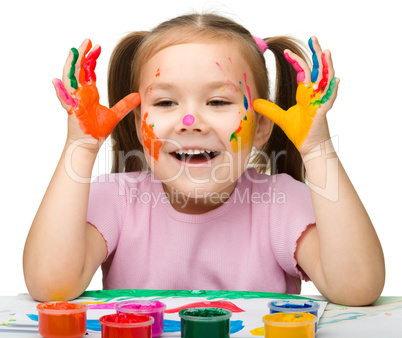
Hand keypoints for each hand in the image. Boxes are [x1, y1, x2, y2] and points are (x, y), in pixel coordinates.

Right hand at [53, 39, 139, 142]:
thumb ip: (125, 105)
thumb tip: (138, 96)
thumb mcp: (115, 114)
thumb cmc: (97, 130)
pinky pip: (64, 99)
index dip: (91, 59)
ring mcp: (74, 100)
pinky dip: (59, 91)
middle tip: (88, 41)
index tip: (98, 47)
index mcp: (88, 92)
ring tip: (75, 50)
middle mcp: (79, 93)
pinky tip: (57, 81)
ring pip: (69, 78)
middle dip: (82, 55)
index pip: (87, 71)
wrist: (90, 143)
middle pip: (77, 69)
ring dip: (71, 64)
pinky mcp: (72, 110)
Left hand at [253, 37, 338, 155]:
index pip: (304, 72)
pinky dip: (333, 89)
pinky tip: (335, 79)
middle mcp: (315, 94)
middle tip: (314, 38)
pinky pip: (329, 98)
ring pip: (326, 80)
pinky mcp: (323, 112)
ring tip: (326, 51)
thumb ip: (269, 109)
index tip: (288, 52)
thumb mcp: (281, 118)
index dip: (297, 61)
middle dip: (316, 54)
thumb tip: (255, 103)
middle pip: (318, 69)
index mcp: (306, 93)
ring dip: (327, 65)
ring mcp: (321, 101)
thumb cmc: (300, 132)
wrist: (309, 146)